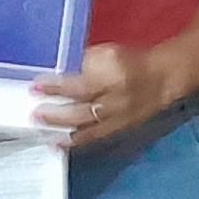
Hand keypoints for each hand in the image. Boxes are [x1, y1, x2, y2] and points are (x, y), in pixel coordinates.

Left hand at [33, 43, 180, 149]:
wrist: (164, 79)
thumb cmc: (132, 62)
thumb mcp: (109, 54)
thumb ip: (86, 64)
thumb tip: (61, 74)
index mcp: (115, 75)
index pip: (82, 84)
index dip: (57, 86)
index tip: (36, 86)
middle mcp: (117, 100)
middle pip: (82, 110)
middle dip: (56, 114)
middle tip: (34, 115)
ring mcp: (118, 118)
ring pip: (87, 128)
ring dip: (61, 131)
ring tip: (41, 132)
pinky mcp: (119, 130)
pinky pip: (94, 138)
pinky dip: (74, 143)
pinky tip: (57, 144)